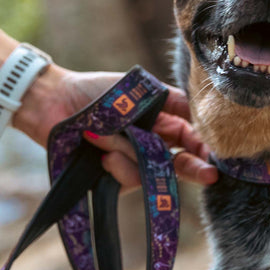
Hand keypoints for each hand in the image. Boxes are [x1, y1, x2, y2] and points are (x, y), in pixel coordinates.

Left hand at [14, 67, 217, 189]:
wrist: (54, 104)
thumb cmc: (96, 92)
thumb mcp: (140, 90)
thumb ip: (174, 101)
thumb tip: (204, 109)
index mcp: (160, 124)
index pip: (191, 139)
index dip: (204, 148)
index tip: (215, 155)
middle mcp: (149, 146)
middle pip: (180, 164)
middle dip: (194, 169)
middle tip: (210, 175)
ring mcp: (132, 164)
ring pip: (151, 171)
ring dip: (129, 153)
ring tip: (103, 136)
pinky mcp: (112, 178)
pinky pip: (128, 179)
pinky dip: (118, 165)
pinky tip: (102, 154)